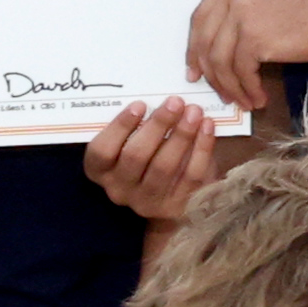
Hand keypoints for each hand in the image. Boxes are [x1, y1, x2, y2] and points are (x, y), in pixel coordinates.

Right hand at [83, 92, 224, 221]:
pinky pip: (191, 175)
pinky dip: (201, 148)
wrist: (167, 194)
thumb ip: (135, 125)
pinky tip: (207, 126)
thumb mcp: (129, 141)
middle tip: (175, 102)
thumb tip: (157, 99)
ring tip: (194, 111)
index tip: (140, 104)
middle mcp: (119, 189)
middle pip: (136, 156)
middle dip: (158, 125)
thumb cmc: (145, 154)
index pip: (102, 151)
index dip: (120, 127)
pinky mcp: (176, 206)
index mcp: (100, 171)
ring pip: (164, 166)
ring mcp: (147, 201)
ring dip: (182, 135)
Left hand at [183, 0, 307, 113]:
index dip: (196, 44)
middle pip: (205, 38)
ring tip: (242, 100)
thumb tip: (221, 45)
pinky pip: (241, 71)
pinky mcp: (254, 37)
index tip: (195, 65)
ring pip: (221, 60)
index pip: (202, 15)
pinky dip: (248, 89)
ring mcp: (242, 13)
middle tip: (210, 88)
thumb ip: (243, 9)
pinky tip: (258, 97)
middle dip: (207, 69)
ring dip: (230, 85)